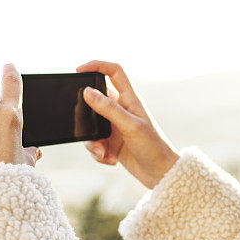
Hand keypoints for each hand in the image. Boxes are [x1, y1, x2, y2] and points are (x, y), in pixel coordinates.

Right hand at [77, 60, 179, 189]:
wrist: (161, 174)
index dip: (97, 65)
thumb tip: (87, 92)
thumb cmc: (153, 147)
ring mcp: (115, 127)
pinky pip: (95, 143)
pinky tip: (111, 160)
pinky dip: (98, 153)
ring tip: (103, 152)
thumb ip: (108, 108)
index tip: (79, 70)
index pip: (114, 72)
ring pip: (91, 126)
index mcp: (130, 99)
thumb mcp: (130, 126)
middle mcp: (121, 110)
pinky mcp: (112, 143)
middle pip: (95, 101)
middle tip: (83, 124)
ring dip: (92, 141)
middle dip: (86, 114)